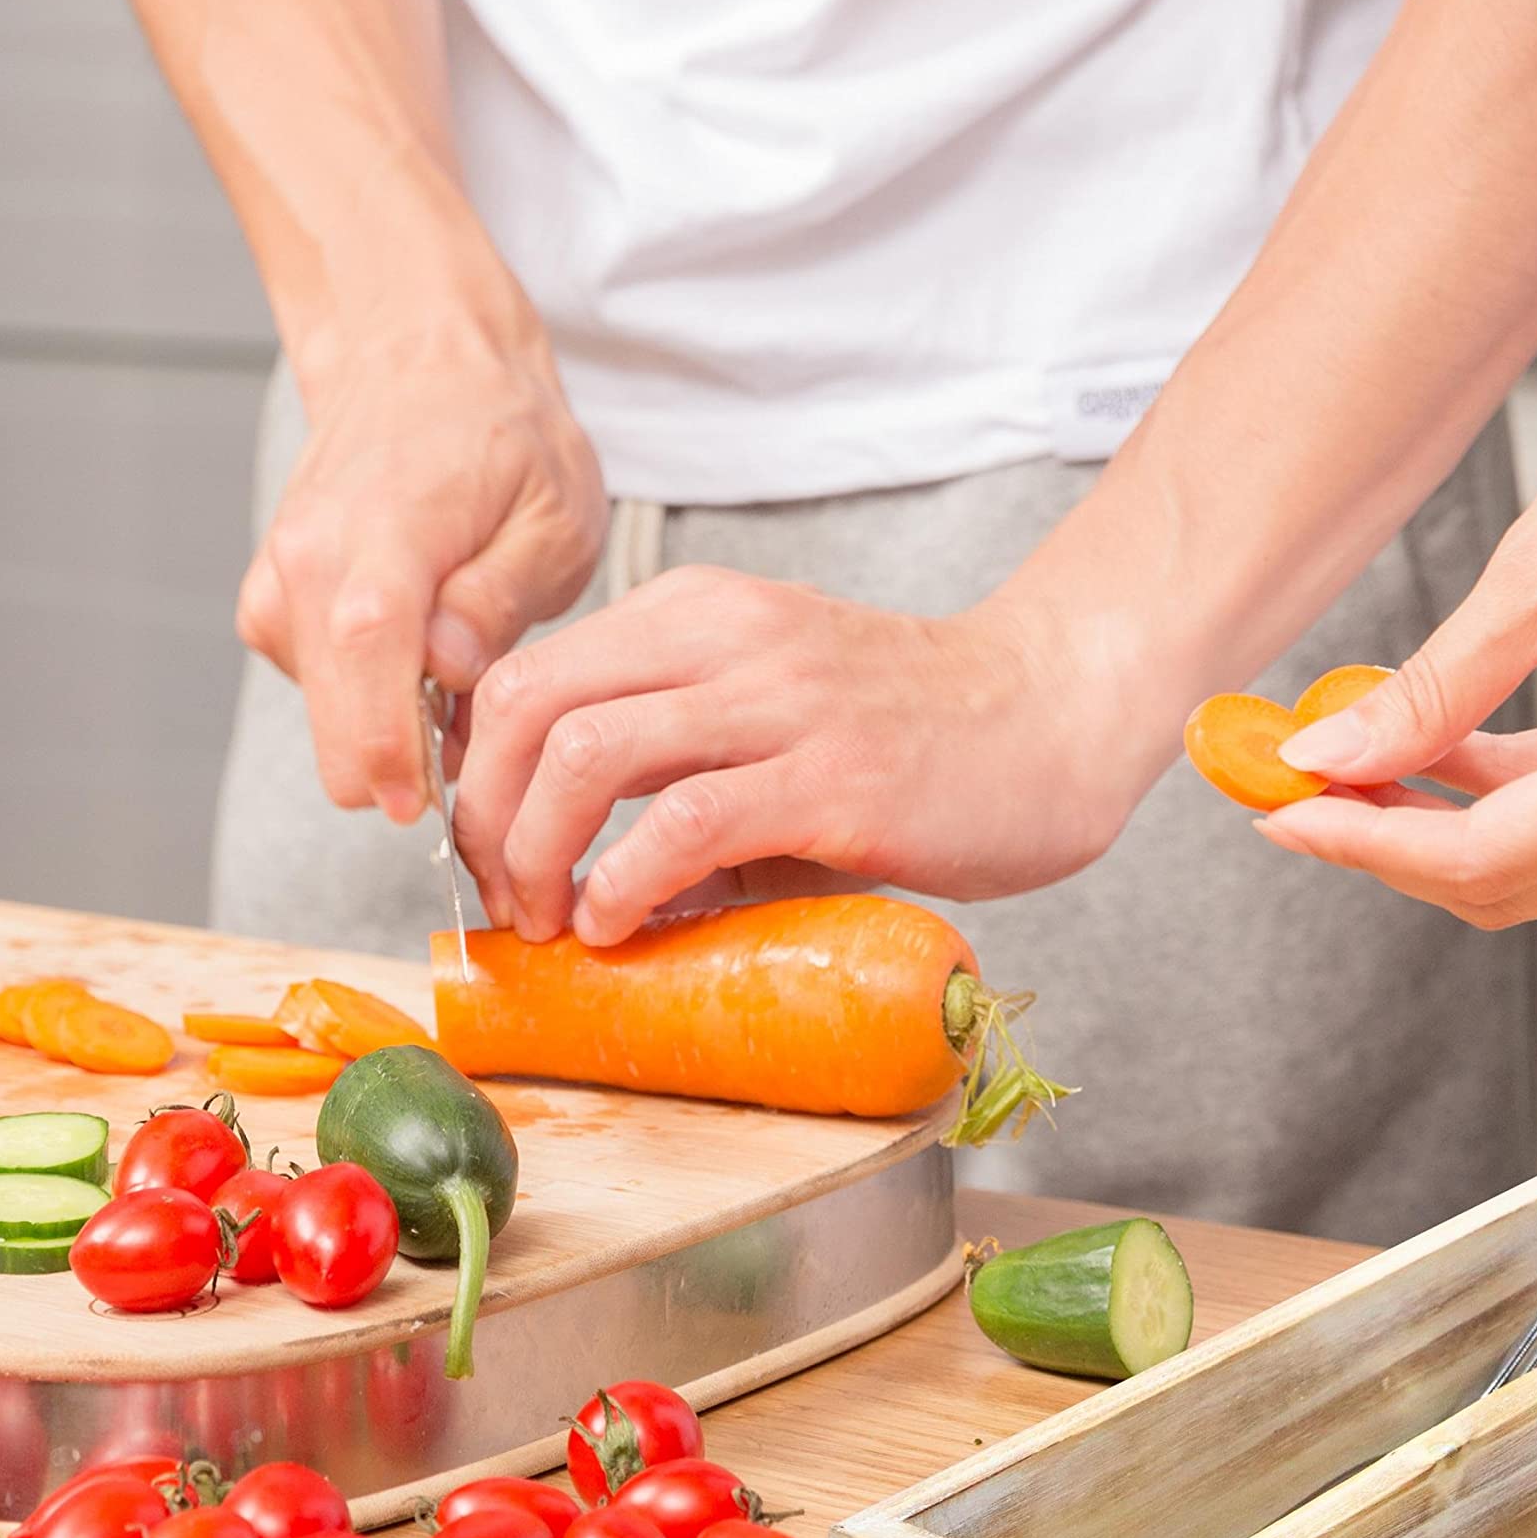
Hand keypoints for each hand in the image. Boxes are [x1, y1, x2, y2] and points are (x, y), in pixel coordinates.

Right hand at [237, 308, 605, 818]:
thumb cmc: (504, 438)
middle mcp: (308, 560)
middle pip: (331, 709)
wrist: (422, 365)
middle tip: (486, 762)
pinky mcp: (277, 604)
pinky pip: (323, 686)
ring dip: (394, 727)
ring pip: (327, 712)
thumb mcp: (554, 516)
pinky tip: (429, 661)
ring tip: (471, 683)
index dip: (390, 745)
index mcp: (382, 532)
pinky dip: (374, 697)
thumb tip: (451, 670)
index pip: (367, 653)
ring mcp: (282, 582)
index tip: (422, 807)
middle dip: (401, 762)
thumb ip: (500, 598)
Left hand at [451, 566, 1172, 944]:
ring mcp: (782, 703)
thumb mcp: (778, 717)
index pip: (527, 673)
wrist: (1056, 717)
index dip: (480, 774)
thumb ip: (683, 771)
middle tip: (510, 899)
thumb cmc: (920, 734)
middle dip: (486, 818)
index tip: (495, 852)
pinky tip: (626, 923)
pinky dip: (626, 882)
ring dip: (539, 854)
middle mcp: (728, 638)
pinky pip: (685, 822)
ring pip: (587, 754)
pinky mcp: (833, 777)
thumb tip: (592, 879)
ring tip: (559, 919)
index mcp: (701, 614)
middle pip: (530, 706)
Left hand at [1260, 316, 1536, 923]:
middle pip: (1505, 883)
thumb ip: (1427, 695)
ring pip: (1536, 862)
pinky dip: (1498, 796)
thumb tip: (1324, 761)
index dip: (1364, 844)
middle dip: (1391, 846)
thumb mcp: (1536, 583)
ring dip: (1438, 825)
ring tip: (1346, 761)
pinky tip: (1429, 745)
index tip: (1275, 809)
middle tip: (1294, 788)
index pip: (1478, 857)